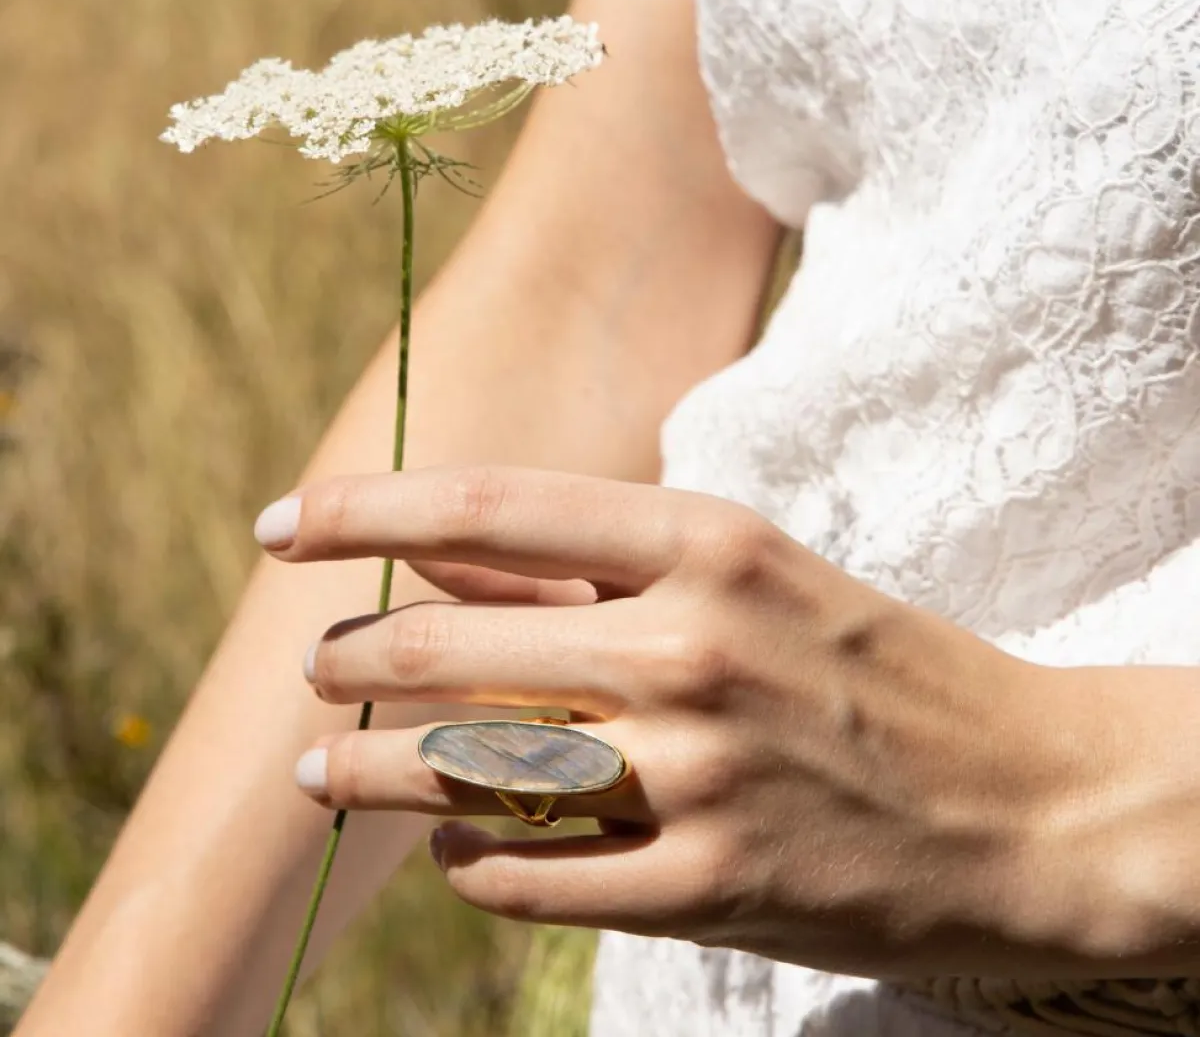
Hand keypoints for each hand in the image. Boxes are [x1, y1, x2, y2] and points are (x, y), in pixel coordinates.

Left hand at [256, 466, 1086, 978]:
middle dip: (352, 662)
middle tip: (314, 676)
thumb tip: (434, 547)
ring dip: (376, 772)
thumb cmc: (865, 666)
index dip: (364, 510)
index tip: (280, 527)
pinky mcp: (712, 890)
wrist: (1025, 799)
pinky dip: (468, 863)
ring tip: (331, 771)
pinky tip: (453, 850)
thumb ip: (583, 564)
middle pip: (450, 647)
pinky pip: (532, 879)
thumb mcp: (744, 575)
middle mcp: (692, 648)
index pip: (487, 507)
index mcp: (706, 544)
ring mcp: (701, 775)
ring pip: (469, 772)